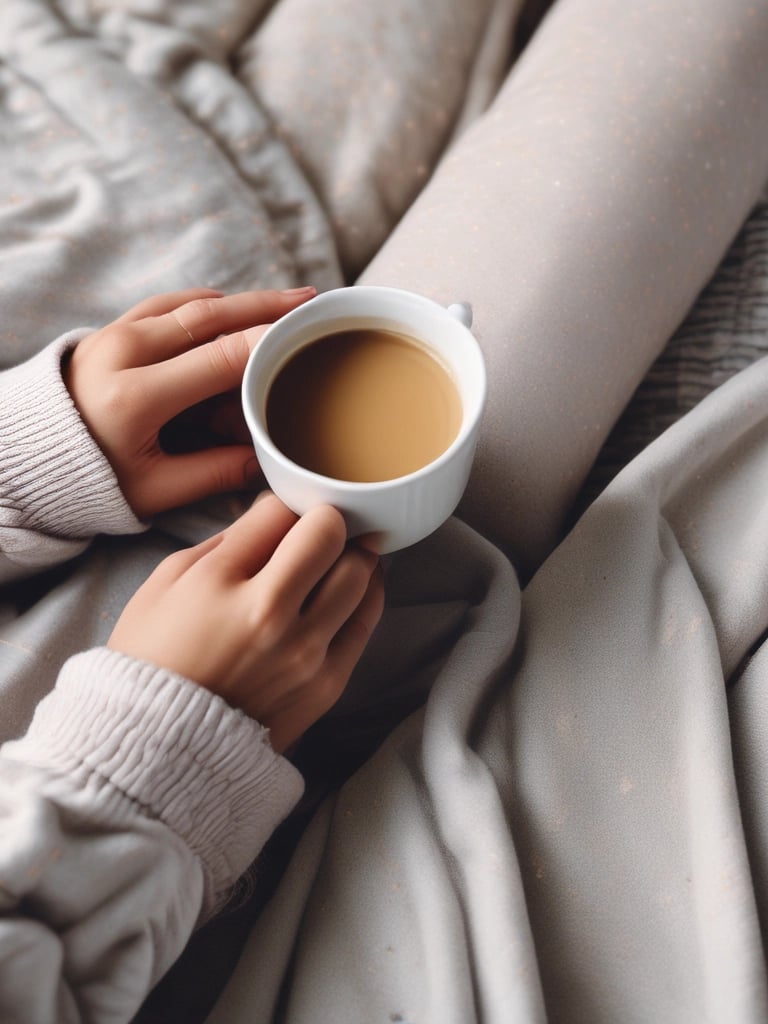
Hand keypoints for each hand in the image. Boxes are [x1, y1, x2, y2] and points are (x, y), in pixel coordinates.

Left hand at [64, 286, 316, 518]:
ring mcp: (114, 336)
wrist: (29, 461)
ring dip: (240, 300)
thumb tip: (273, 459)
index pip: (218, 358)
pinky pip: (167, 305)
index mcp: (135, 396)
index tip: (308, 338)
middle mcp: (123, 353)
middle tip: (311, 302)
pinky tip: (233, 309)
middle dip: (265, 307)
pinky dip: (205, 304)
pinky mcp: (111, 332)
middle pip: (209, 316)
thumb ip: (218, 473)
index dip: (268, 346)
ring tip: (284, 303)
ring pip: (190, 304)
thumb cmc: (92, 481)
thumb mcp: (157, 490)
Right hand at [107, 495, 384, 751]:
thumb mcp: (166, 582)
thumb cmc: (153, 658)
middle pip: (331, 536)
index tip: (285, 514)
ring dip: (355, 553)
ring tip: (343, 550)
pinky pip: (366, 621)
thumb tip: (275, 515)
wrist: (158, 747)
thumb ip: (226, 542)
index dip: (286, 504)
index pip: (281, 513)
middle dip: (329, 520)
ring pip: (360, 575)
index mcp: (221, 583)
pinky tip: (355, 584)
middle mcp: (270, 615)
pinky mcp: (327, 684)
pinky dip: (366, 594)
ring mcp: (305, 653)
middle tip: (322, 525)